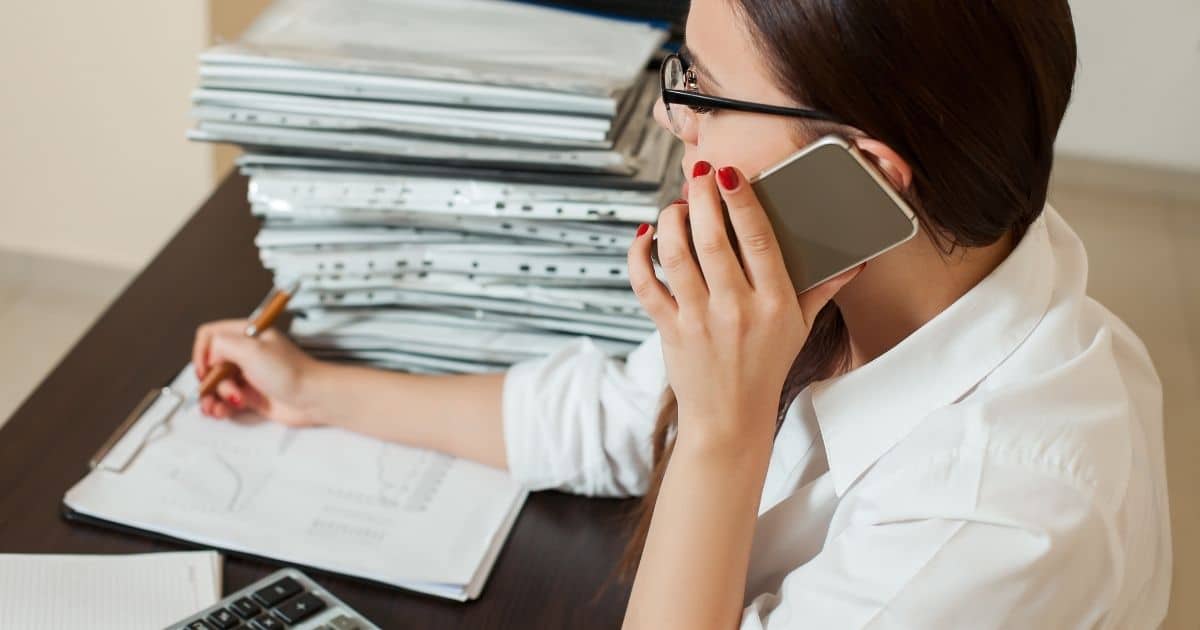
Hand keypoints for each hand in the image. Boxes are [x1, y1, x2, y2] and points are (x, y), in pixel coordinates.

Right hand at [191, 319, 326, 426]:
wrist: (312, 398)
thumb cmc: (291, 372)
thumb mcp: (252, 349)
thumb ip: (222, 344)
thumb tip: (209, 355)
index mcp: (246, 335)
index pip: (210, 335)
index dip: (202, 352)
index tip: (205, 369)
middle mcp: (245, 353)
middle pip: (210, 363)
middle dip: (210, 380)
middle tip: (222, 389)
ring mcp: (248, 375)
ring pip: (216, 385)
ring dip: (212, 397)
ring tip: (217, 407)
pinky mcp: (251, 395)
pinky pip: (225, 400)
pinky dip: (219, 407)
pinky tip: (220, 412)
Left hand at [627, 161, 860, 448]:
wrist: (730, 418)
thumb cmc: (766, 367)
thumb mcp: (801, 327)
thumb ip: (823, 288)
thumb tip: (855, 259)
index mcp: (775, 302)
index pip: (759, 240)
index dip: (742, 202)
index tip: (730, 174)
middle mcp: (736, 309)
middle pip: (713, 239)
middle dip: (702, 198)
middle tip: (699, 174)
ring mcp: (699, 319)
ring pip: (677, 255)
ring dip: (672, 221)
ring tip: (678, 204)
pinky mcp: (669, 330)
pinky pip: (647, 285)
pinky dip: (640, 257)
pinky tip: (646, 236)